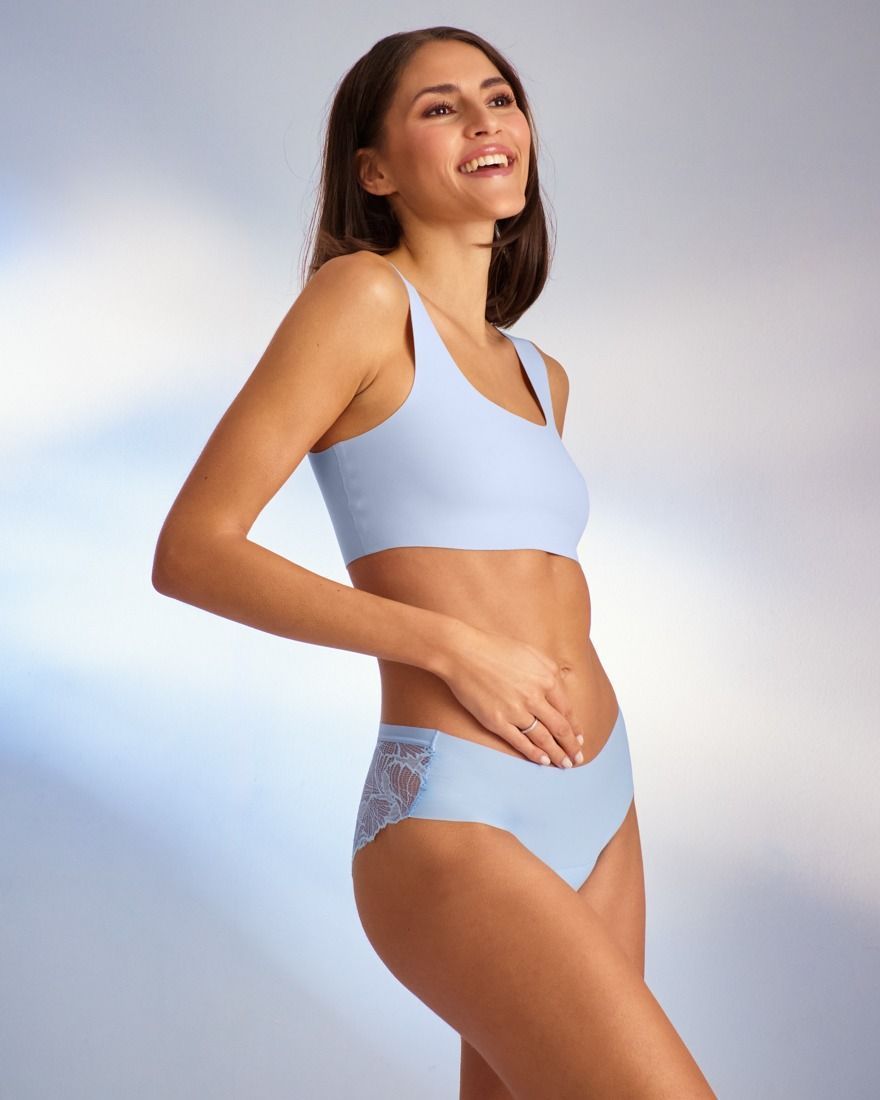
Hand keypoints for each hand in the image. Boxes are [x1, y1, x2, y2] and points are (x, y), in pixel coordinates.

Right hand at [436, 622, 584, 767]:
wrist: (462, 652)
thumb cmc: (494, 648)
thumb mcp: (531, 653)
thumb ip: (549, 672)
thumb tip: (560, 693)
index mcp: (547, 678)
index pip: (567, 710)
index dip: (575, 727)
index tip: (579, 737)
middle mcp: (535, 696)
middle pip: (560, 727)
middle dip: (571, 746)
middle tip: (578, 758)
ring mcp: (516, 710)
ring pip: (543, 738)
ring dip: (557, 754)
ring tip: (564, 764)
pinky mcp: (498, 721)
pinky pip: (521, 742)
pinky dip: (534, 754)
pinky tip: (543, 761)